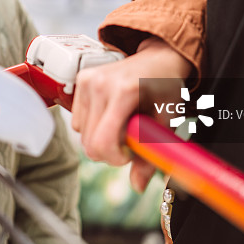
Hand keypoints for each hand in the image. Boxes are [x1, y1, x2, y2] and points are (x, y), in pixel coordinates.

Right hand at [70, 37, 190, 190]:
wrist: (159, 57)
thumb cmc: (166, 87)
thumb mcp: (165, 121)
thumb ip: (150, 156)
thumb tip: (137, 187)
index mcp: (124, 93)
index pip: (102, 141)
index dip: (114, 158)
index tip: (129, 155)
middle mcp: (101, 84)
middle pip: (88, 142)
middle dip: (108, 151)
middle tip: (128, 142)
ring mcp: (88, 80)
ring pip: (80, 132)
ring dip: (99, 138)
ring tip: (120, 125)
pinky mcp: (81, 79)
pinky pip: (78, 118)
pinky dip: (92, 125)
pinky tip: (110, 116)